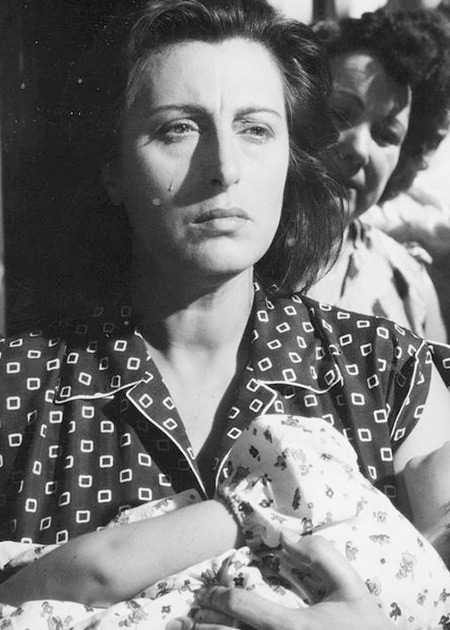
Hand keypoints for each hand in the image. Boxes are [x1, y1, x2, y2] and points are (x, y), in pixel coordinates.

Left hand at [166, 534, 396, 629]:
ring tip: (188, 629)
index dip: (220, 596)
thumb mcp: (349, 585)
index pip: (242, 608)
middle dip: (203, 624)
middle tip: (185, 616)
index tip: (209, 591)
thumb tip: (284, 533)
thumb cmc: (365, 625)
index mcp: (294, 627)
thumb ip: (318, 554)